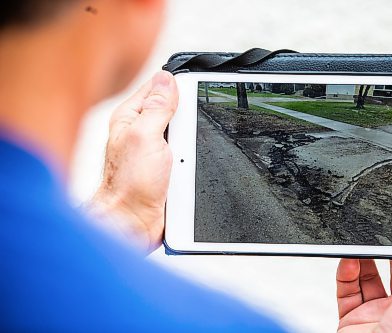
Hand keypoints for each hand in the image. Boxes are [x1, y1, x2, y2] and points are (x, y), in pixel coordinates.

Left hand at [88, 71, 177, 253]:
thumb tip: (167, 79)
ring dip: (192, 141)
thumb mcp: (144, 137)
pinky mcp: (168, 166)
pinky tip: (190, 164)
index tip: (193, 89)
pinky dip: (193, 157)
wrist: (133, 221)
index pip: (157, 87)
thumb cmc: (129, 184)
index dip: (177, 85)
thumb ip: (156, 108)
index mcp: (131, 117)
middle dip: (188, 117)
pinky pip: (188, 154)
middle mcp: (142, 131)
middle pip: (175, 109)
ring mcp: (156, 149)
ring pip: (185, 133)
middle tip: (186, 133)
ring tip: (184, 156)